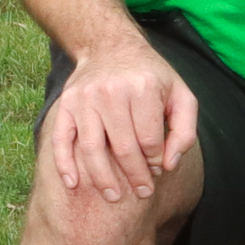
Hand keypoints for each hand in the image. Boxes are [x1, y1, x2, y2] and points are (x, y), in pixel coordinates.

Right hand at [45, 36, 198, 204]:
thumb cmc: (151, 76)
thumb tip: (169, 165)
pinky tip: (74, 184)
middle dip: (134, 176)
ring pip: (91, 149)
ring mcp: (84, 100)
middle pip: (123, 148)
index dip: (157, 160)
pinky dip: (64, 165)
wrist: (110, 47)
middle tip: (143, 193)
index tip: (159, 169)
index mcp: (143, 89)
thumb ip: (184, 129)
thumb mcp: (180, 94)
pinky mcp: (65, 106)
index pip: (150, 139)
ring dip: (102, 179)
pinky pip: (61, 140)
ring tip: (114, 197)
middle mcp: (111, 93)